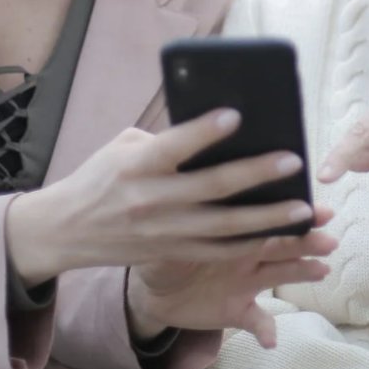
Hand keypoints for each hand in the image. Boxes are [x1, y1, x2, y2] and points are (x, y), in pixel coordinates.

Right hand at [6, 109, 331, 285]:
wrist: (65, 231)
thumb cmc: (100, 177)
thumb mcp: (123, 148)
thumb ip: (165, 140)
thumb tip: (214, 132)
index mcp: (136, 166)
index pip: (173, 146)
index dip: (204, 132)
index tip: (236, 115)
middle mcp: (151, 200)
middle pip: (211, 188)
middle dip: (256, 175)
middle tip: (293, 161)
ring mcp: (163, 232)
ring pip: (225, 227)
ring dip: (268, 218)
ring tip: (303, 207)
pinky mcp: (171, 253)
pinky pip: (218, 251)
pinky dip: (251, 243)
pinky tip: (279, 234)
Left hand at [127, 206, 336, 347]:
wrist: (154, 289)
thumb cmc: (163, 250)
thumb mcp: (166, 233)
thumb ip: (180, 223)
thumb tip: (185, 207)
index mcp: (233, 231)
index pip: (265, 218)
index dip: (291, 214)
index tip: (315, 210)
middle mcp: (248, 254)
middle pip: (282, 245)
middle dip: (306, 241)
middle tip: (329, 240)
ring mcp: (246, 283)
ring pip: (280, 275)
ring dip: (302, 273)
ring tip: (321, 270)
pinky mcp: (237, 311)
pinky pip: (257, 321)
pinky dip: (265, 331)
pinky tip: (271, 341)